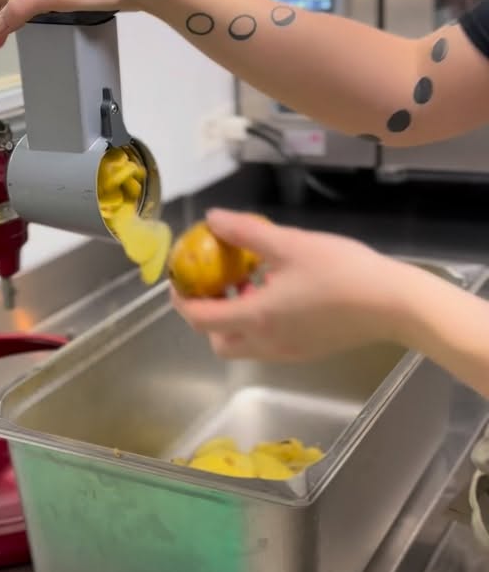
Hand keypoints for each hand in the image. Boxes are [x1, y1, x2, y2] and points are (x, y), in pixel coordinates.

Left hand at [171, 210, 414, 361]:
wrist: (391, 304)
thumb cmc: (340, 271)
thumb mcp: (289, 244)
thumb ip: (245, 232)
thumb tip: (212, 219)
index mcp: (255, 318)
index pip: (199, 319)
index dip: (182, 300)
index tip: (180, 279)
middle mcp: (266, 343)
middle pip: (219, 341)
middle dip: (208, 317)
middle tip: (216, 284)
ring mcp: (288, 352)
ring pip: (244, 345)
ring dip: (235, 320)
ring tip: (250, 284)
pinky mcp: (308, 351)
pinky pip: (268, 344)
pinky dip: (259, 324)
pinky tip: (279, 293)